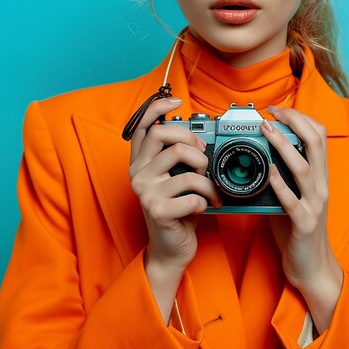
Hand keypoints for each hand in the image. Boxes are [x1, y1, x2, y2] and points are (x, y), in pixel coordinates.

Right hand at [129, 97, 221, 320]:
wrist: (171, 248)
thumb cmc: (178, 209)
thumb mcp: (175, 178)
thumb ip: (179, 157)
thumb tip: (202, 138)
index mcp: (140, 162)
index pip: (141, 125)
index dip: (157, 107)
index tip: (177, 100)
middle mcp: (137, 173)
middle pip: (163, 136)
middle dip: (192, 142)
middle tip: (204, 158)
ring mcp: (145, 191)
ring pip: (186, 167)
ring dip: (207, 179)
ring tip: (211, 190)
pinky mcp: (158, 210)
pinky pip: (193, 194)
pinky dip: (206, 200)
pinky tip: (203, 207)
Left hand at [260, 105, 342, 333]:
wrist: (313, 269)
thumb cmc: (298, 230)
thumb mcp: (295, 196)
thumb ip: (284, 176)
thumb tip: (260, 154)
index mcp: (319, 177)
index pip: (319, 136)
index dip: (301, 118)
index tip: (279, 110)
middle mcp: (321, 187)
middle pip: (316, 143)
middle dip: (295, 122)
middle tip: (272, 112)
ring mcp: (314, 205)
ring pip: (304, 168)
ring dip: (284, 146)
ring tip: (267, 131)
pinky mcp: (304, 224)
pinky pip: (292, 201)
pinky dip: (280, 184)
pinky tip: (268, 172)